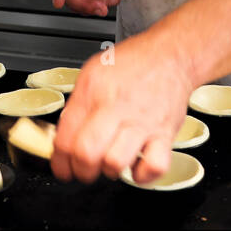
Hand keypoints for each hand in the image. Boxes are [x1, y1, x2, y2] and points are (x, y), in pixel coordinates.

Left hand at [51, 32, 193, 184]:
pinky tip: (137, 164)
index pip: (66, 137)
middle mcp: (117, 107)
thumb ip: (78, 103)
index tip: (63, 168)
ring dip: (109, 170)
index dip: (60, 161)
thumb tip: (65, 134)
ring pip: (116, 163)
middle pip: (87, 153)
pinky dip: (143, 174)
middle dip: (81, 170)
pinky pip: (154, 166)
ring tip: (111, 162)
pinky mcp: (165, 134)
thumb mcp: (93, 71)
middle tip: (84, 169)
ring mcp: (142, 123)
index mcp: (94, 91)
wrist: (171, 55)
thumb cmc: (134, 64)